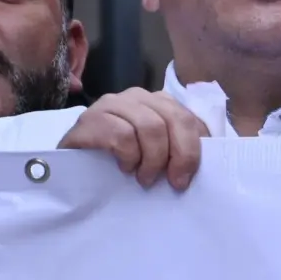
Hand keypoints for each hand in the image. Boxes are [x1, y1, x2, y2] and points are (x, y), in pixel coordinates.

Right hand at [61, 89, 208, 190]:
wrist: (71, 171)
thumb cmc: (120, 162)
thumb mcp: (156, 154)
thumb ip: (179, 148)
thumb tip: (209, 159)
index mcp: (158, 102)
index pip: (189, 118)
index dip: (193, 149)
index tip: (186, 177)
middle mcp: (136, 96)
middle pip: (174, 119)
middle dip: (179, 155)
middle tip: (172, 182)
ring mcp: (110, 104)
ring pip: (150, 126)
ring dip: (152, 159)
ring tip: (143, 178)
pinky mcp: (88, 120)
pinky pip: (121, 134)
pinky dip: (128, 155)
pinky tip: (123, 168)